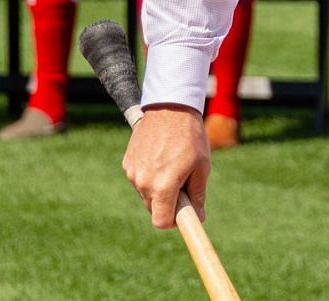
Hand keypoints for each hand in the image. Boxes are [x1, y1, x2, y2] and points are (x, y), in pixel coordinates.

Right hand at [125, 104, 209, 229]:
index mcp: (163, 186)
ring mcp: (132, 172)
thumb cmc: (190, 137)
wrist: (170, 107)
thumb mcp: (201, 166)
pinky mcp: (127, 162)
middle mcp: (143, 182)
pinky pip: (139, 179)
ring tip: (172, 163)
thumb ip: (197, 195)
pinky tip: (160, 156)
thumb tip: (198, 218)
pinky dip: (149, 175)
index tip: (183, 214)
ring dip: (158, 187)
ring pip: (146, 193)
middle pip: (154, 208)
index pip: (161, 222)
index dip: (173, 222)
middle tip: (183, 182)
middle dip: (168, 202)